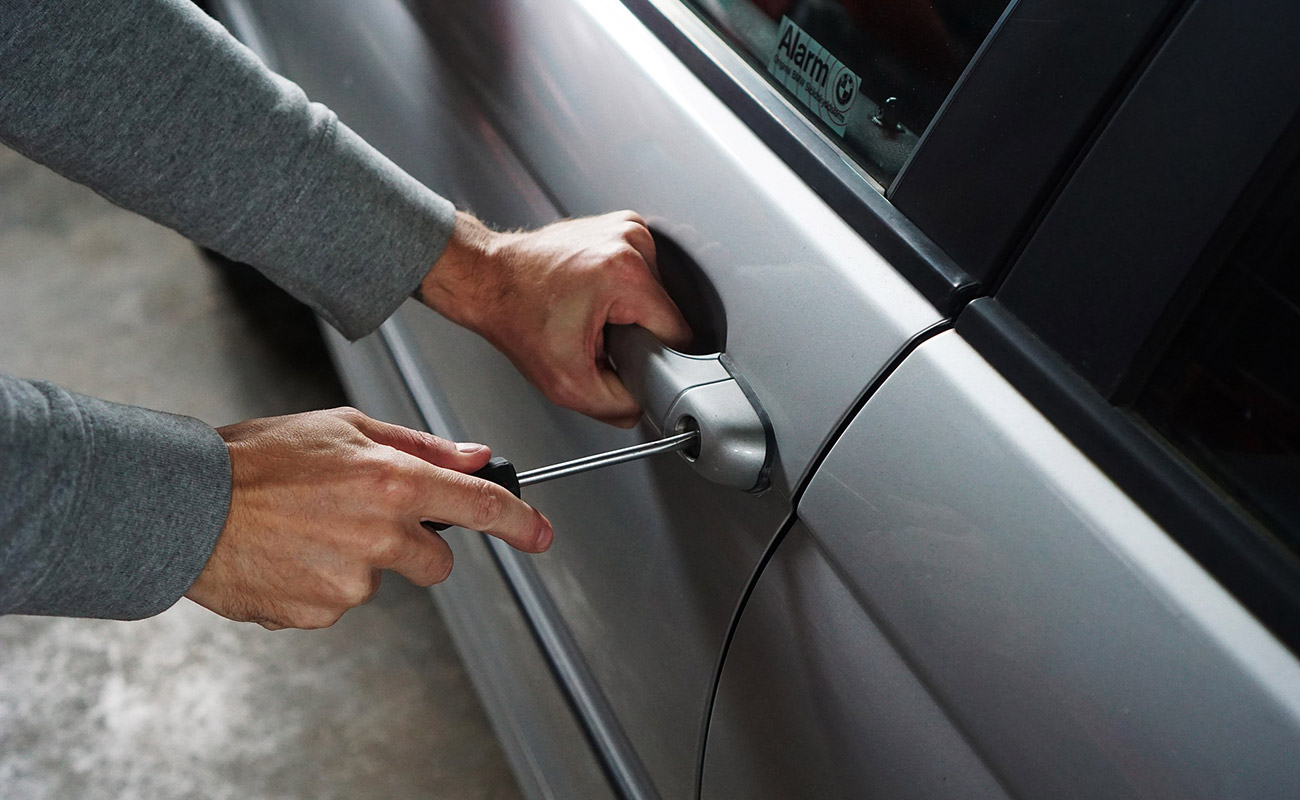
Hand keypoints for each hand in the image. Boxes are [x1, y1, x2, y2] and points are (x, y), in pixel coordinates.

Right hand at [185, 407, 551, 629]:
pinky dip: (320, 583)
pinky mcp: (320, 613)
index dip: (520, 523)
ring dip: (356, 561)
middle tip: (361, 518)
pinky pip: (339, 602)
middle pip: (436, 561)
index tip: (540, 534)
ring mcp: (350, 581)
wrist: (185, 506)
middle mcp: (379, 534)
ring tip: (305, 529)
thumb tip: (475, 457)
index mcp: (391, 482)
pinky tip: (288, 554)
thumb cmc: (258, 459)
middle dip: (414, 546)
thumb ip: (419, 446)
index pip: (479, 507)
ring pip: (381, 580)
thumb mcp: (344, 427)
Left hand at [418, 211, 692, 426]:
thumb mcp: (567, 383)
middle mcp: (631, 241)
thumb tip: (645, 405)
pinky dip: (623, 291)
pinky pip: (642, 274)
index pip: (678, 332)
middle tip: (597, 336)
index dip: (655, 357)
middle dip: (637, 332)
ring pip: (656, 294)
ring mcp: (626, 228)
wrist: (488, 279)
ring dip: (630, 311)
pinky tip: (593, 296)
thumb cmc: (516, 317)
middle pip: (665, 312)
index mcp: (625, 274)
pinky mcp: (620, 226)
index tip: (623, 357)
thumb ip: (618, 406)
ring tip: (591, 313)